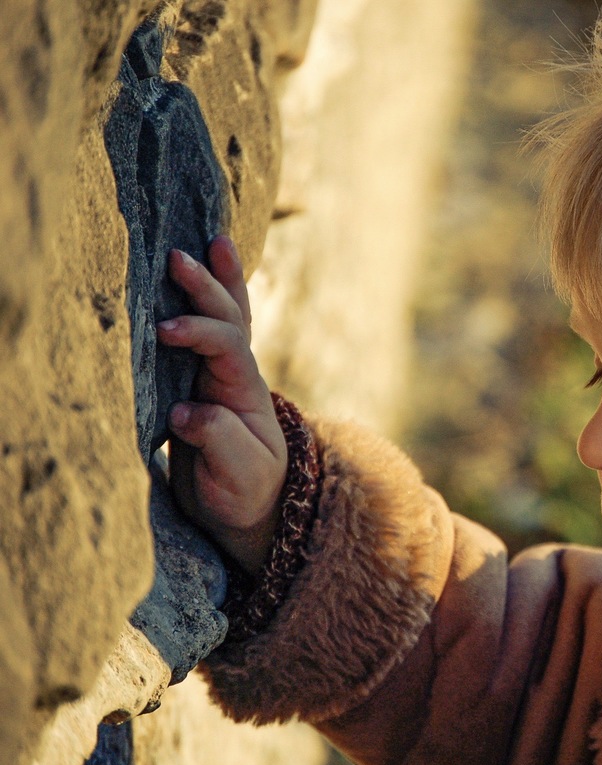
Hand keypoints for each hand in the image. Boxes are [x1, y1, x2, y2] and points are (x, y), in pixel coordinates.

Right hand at [156, 236, 285, 574]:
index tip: (164, 332)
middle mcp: (238, 374)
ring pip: (227, 315)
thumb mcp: (238, 474)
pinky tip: (210, 266)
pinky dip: (213, 297)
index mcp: (246, 392)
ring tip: (211, 241)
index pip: (227, 346)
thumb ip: (218, 441)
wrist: (253, 503)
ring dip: (218, 280)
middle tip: (176, 258)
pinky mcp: (206, 378)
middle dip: (206, 287)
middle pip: (230, 318)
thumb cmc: (245, 490)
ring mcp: (224, 372)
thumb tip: (185, 411)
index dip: (199, 332)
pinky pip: (214, 328)